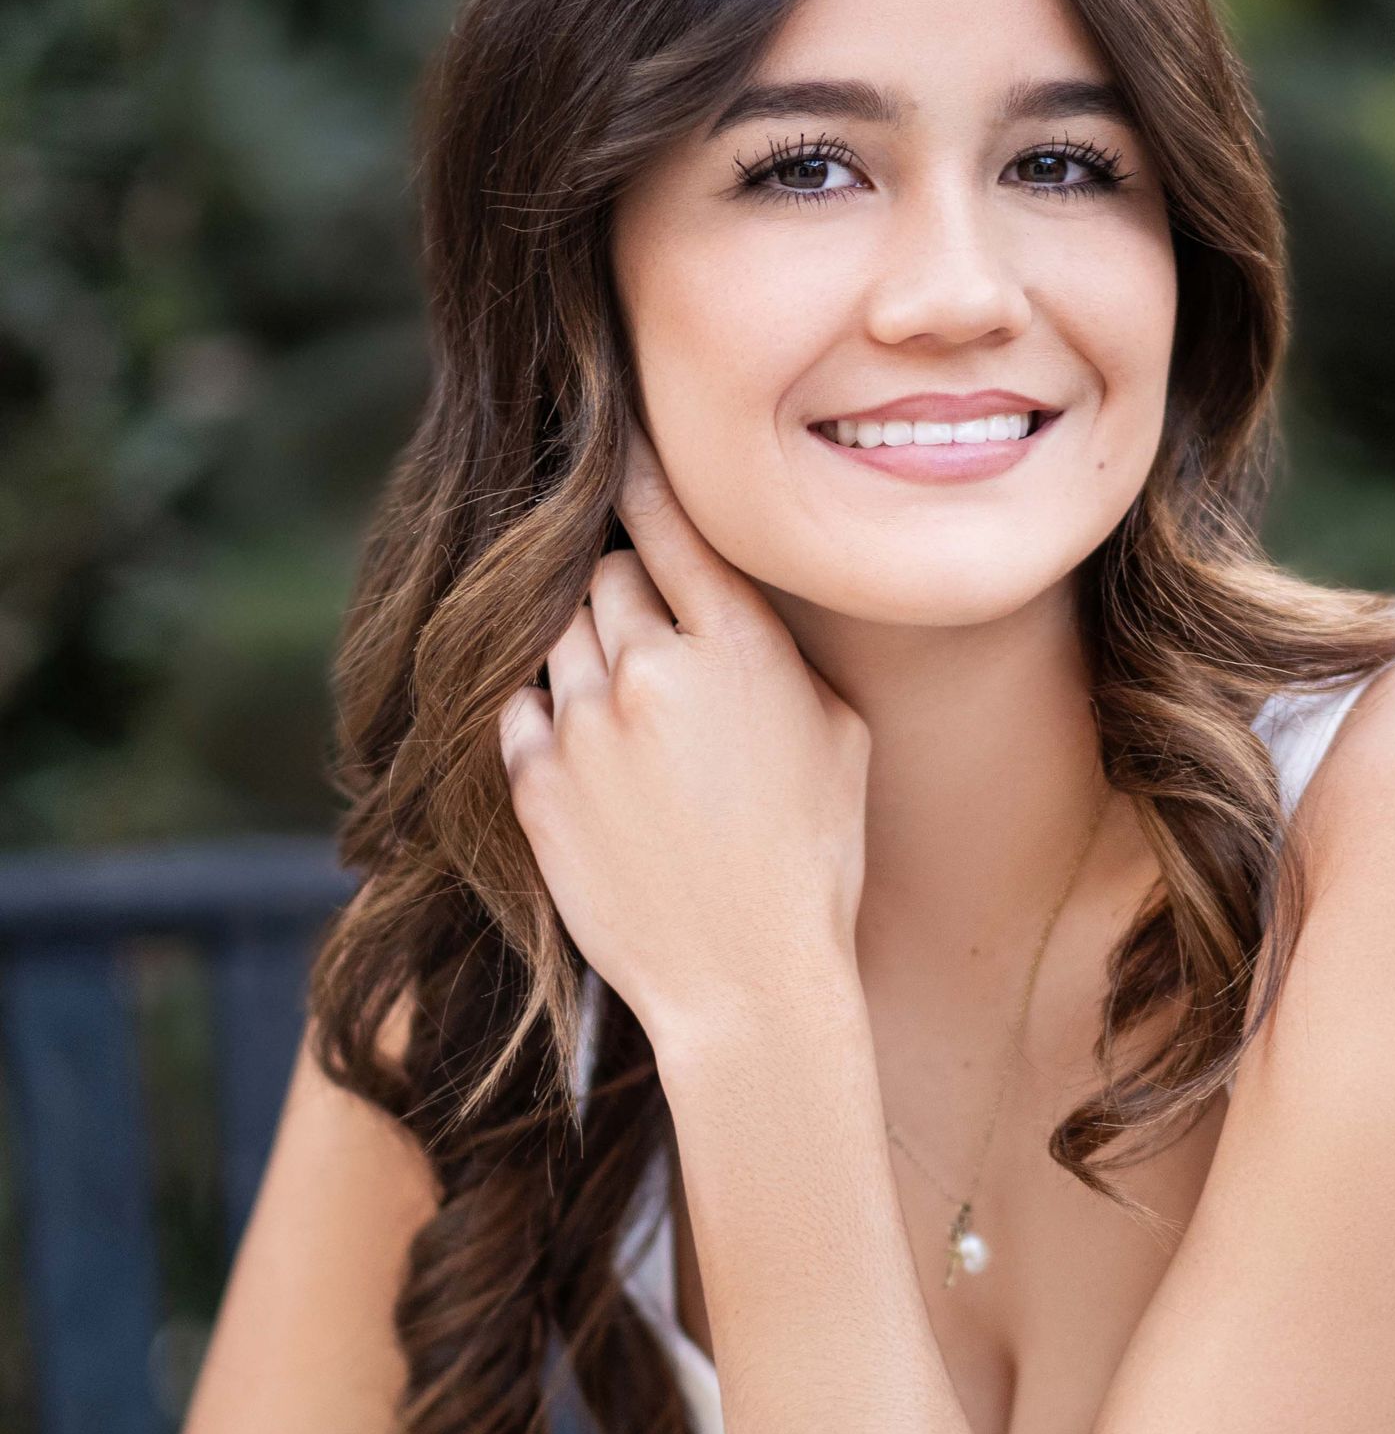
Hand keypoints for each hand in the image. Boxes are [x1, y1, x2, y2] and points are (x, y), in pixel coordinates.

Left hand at [499, 435, 869, 1064]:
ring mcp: (583, 726)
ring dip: (581, 651)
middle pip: (601, 576)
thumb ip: (779, 652)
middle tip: (647, 635)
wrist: (746, 983)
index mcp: (737, 647)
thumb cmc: (812, 861)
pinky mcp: (534, 782)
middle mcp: (651, 669)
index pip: (667, 522)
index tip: (616, 450)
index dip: (636, 478)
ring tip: (622, 707)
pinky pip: (518, 707)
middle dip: (619, 591)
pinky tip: (586, 751)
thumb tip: (735, 601)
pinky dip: (542, 712)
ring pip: (554, 635)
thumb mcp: (838, 736)